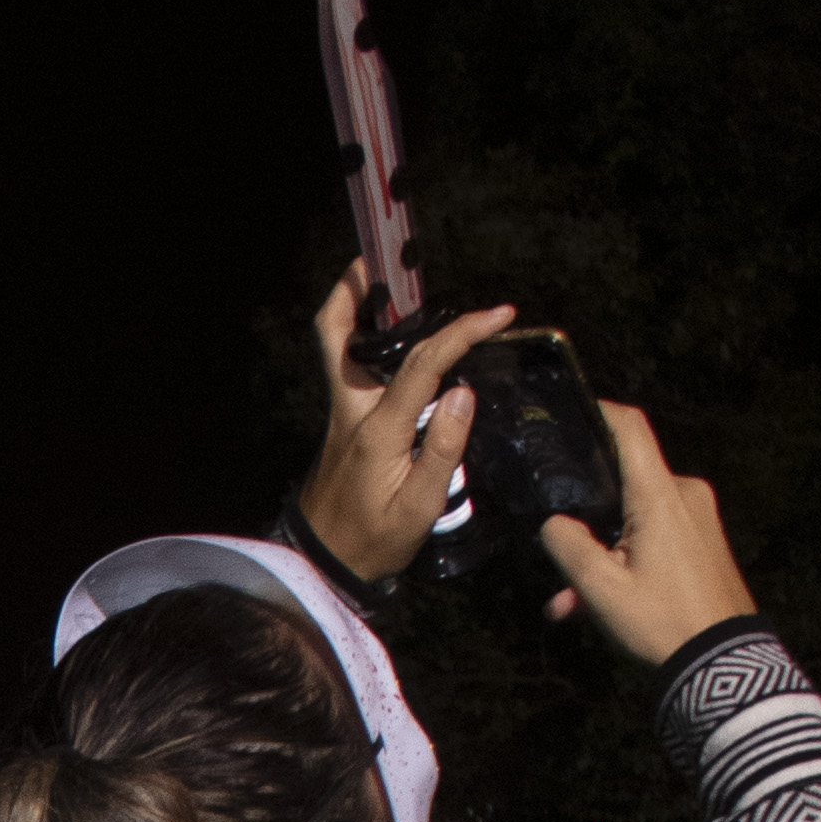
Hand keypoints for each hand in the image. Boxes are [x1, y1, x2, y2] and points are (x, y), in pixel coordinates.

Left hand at [294, 271, 522, 587]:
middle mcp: (351, 409)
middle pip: (336, 332)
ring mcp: (341, 413)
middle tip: (383, 256)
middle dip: (355, 288)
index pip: (423, 362)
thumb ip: (443, 449)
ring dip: (355, 305)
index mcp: (377, 428)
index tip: (498, 313)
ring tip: (389, 278)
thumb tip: (464, 392)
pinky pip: (349, 364)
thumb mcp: (419, 508)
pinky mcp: (343, 423)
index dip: (462, 331)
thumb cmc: (373, 541)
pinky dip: (366, 336)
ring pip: (336, 344)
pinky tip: (397, 335)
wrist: (323, 565)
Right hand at [540, 405, 755, 666]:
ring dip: (602, 552)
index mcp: (660, 494)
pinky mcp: (705, 540)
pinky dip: (627, 561)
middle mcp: (685, 493)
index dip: (599, 411)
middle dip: (587, 518)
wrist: (723, 662)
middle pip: (625, 483)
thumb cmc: (662, 621)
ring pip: (636, 517)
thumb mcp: (601, 589)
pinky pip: (656, 536)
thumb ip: (568, 547)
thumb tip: (553, 524)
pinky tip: (601, 604)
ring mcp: (699, 517)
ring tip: (573, 600)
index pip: (630, 428)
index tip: (570, 413)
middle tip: (557, 554)